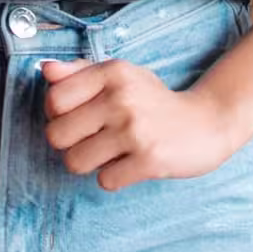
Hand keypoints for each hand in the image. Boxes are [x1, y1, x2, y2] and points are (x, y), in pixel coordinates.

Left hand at [39, 58, 246, 191]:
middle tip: (93, 139)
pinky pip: (104, 181)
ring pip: (75, 162)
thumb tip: (45, 70)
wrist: (207, 122)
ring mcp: (136, 130)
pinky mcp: (149, 160)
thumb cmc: (154, 100)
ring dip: (89, 163)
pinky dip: (114, 177)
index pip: (54, 100)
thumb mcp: (121, 76)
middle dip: (70, 144)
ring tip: (110, 153)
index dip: (58, 115)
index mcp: (113, 72)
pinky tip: (130, 163)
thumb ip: (79, 72)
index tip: (77, 117)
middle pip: (56, 136)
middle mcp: (122, 98)